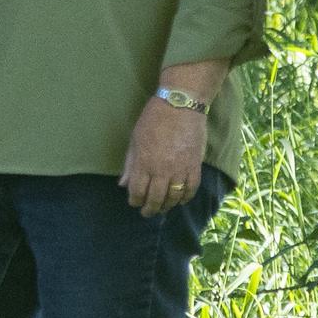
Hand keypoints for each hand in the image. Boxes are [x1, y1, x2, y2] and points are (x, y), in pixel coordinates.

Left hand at [120, 97, 206, 216]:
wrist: (181, 104)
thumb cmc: (154, 119)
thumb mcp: (135, 140)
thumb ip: (130, 164)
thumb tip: (123, 184)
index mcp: (144, 163)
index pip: (137, 192)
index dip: (135, 201)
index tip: (134, 202)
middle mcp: (162, 170)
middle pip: (155, 199)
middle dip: (150, 209)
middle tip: (148, 212)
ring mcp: (180, 169)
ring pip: (173, 197)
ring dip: (167, 206)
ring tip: (163, 208)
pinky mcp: (195, 165)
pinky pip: (191, 188)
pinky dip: (186, 197)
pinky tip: (181, 200)